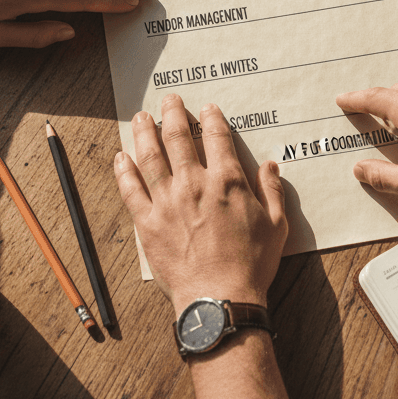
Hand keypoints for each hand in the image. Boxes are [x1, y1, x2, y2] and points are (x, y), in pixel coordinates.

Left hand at [114, 95, 287, 314]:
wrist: (219, 299)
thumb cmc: (251, 265)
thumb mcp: (277, 226)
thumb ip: (273, 191)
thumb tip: (271, 166)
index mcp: (227, 181)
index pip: (217, 137)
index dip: (212, 118)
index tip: (208, 109)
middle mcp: (194, 184)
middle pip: (178, 138)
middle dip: (173, 113)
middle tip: (169, 99)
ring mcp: (167, 202)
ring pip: (151, 156)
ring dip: (144, 132)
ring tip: (140, 116)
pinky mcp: (147, 223)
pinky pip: (131, 190)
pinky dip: (124, 170)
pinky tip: (121, 156)